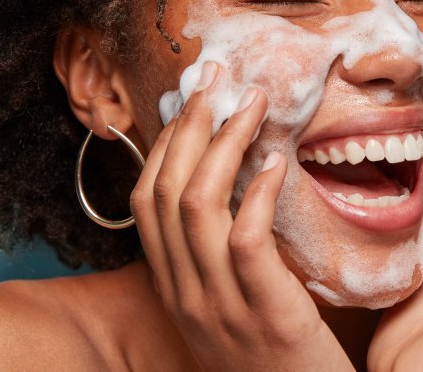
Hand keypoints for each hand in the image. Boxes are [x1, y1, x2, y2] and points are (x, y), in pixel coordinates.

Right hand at [129, 62, 352, 370]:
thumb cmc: (274, 362)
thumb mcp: (229, 311)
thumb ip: (221, 261)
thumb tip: (237, 192)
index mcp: (173, 289)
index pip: (147, 201)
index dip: (166, 144)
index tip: (192, 100)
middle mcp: (185, 295)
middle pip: (165, 192)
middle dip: (189, 126)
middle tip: (217, 79)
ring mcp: (220, 305)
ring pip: (198, 206)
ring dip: (224, 145)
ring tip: (253, 105)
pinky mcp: (265, 314)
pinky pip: (246, 240)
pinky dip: (257, 194)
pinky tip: (275, 164)